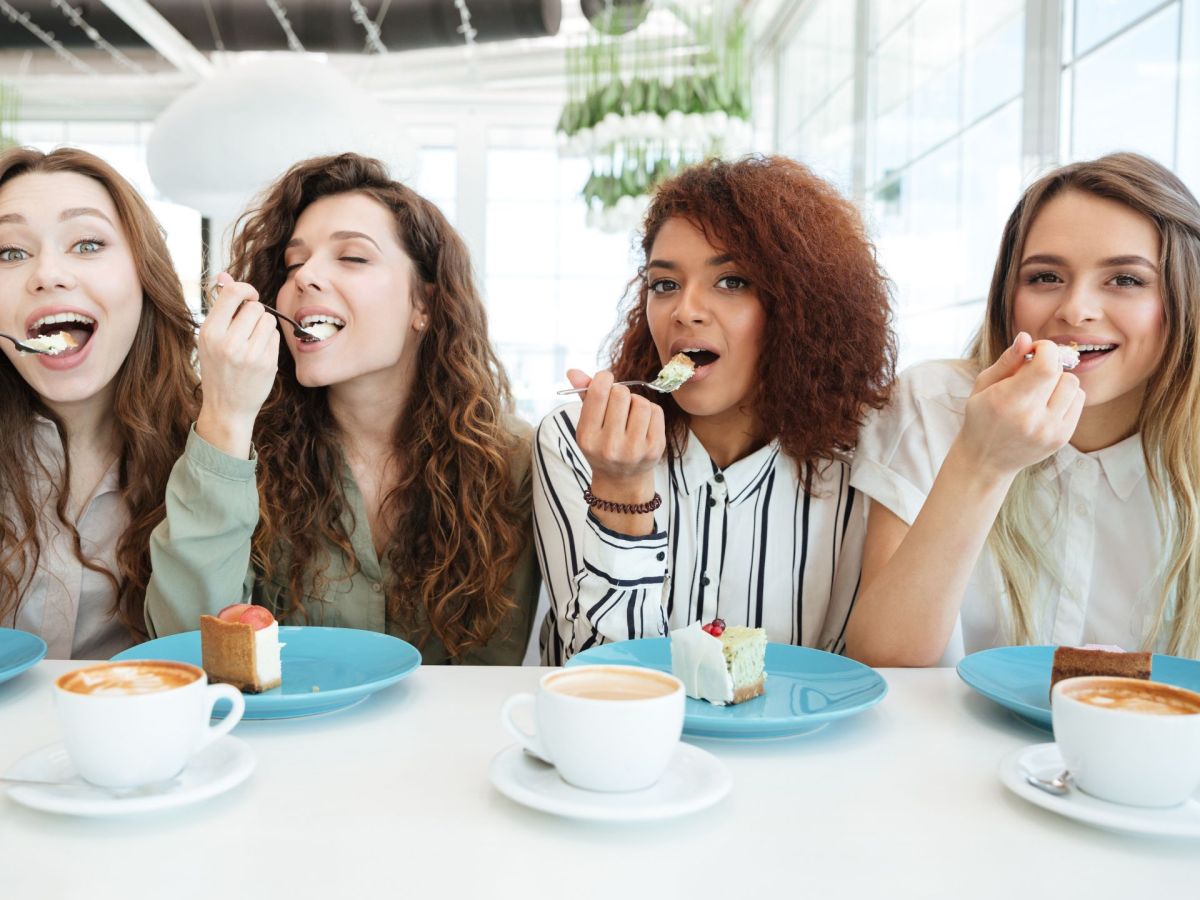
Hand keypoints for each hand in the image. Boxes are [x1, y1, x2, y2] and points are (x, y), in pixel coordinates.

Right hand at [195, 273, 279, 457]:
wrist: (227, 407)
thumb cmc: (218, 367)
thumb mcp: (210, 337)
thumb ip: (220, 306)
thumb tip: (224, 275)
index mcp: (210, 332)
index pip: (233, 292)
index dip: (245, 288)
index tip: (248, 296)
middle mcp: (228, 342)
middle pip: (255, 306)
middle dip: (254, 311)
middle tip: (246, 327)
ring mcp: (249, 354)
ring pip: (268, 319)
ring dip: (263, 325)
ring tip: (251, 341)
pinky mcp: (267, 363)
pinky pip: (275, 335)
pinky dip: (270, 339)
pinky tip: (259, 352)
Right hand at [567, 368, 665, 502]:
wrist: (621, 479)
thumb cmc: (602, 444)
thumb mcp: (587, 424)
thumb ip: (583, 395)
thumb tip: (574, 371)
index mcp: (587, 437)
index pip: (598, 393)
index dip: (604, 378)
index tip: (605, 380)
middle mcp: (610, 446)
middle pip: (621, 394)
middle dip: (620, 392)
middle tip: (617, 402)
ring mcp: (634, 449)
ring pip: (641, 402)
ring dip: (636, 401)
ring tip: (630, 413)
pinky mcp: (654, 448)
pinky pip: (656, 412)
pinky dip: (649, 411)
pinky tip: (641, 422)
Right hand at [955, 333, 1084, 478]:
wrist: (985, 460)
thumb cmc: (982, 416)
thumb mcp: (984, 385)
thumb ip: (1007, 360)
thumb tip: (1027, 337)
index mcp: (1008, 402)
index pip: (1047, 365)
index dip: (1045, 349)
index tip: (1034, 351)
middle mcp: (1032, 418)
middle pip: (1061, 372)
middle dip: (1049, 363)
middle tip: (1033, 370)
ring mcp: (1050, 430)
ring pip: (1074, 385)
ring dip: (1059, 381)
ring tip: (1040, 390)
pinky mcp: (1062, 438)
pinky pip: (1078, 401)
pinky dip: (1065, 396)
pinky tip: (1047, 403)